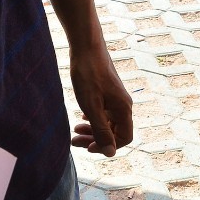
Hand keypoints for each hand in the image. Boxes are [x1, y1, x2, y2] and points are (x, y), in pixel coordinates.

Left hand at [69, 41, 133, 156]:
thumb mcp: (91, 106)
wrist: (86, 47)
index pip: (124, 138)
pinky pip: (104, 112)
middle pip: (115, 131)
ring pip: (108, 122)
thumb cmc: (88, 75)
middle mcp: (123, 105)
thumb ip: (101, 130)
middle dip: (95, 139)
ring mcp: (116, 98)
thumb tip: (110, 152)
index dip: (107, 146)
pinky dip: (93, 119)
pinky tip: (82, 118)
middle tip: (75, 141)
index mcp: (123, 109)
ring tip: (75, 131)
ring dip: (92, 130)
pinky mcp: (108, 92)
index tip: (89, 147)